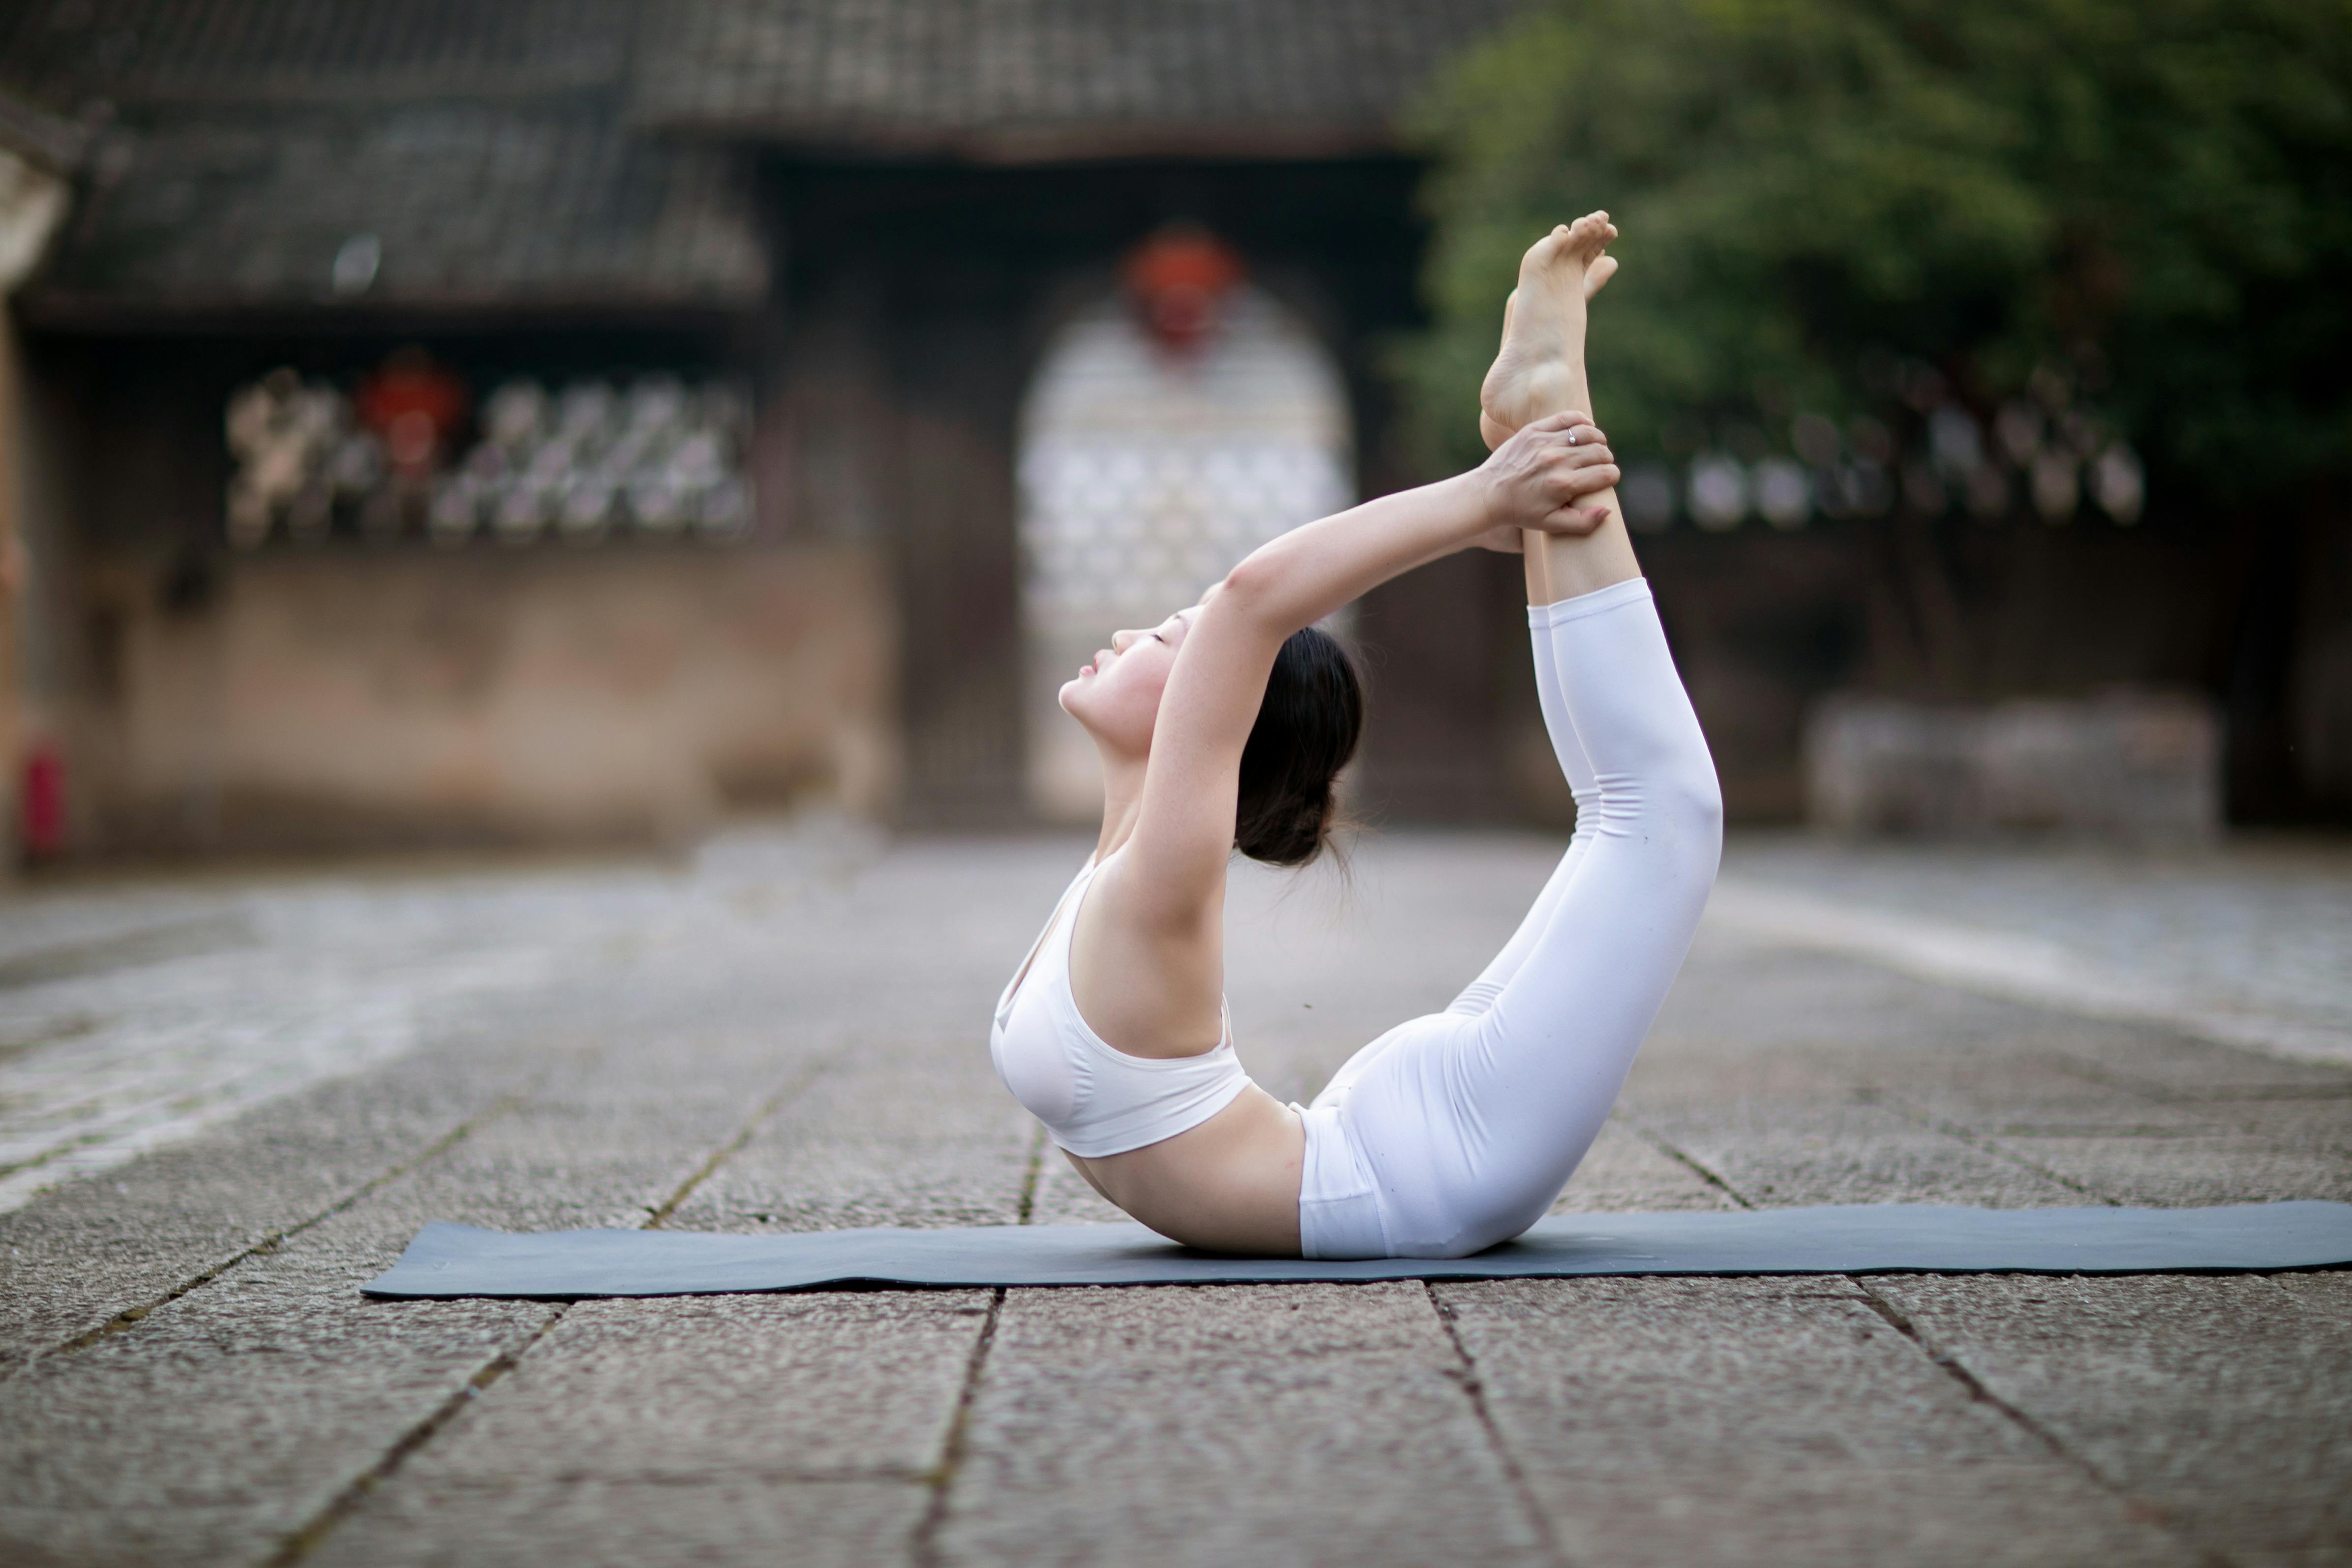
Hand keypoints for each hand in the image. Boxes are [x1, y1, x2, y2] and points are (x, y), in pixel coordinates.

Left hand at [1472, 410, 1617, 540]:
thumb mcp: (1551, 524)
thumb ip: (1583, 522)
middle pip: (1600, 452)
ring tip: (1595, 447)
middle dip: (1606, 459)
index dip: (1612, 477)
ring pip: (1588, 432)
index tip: (1607, 479)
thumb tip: (1607, 509)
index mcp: (1563, 485)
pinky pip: (1567, 418)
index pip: (1606, 473)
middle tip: (1600, 465)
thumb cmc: (1522, 511)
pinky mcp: (1534, 430)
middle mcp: (1556, 461)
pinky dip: (1581, 421)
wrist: (1489, 493)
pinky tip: (1585, 428)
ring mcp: (1545, 443)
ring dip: (1597, 440)